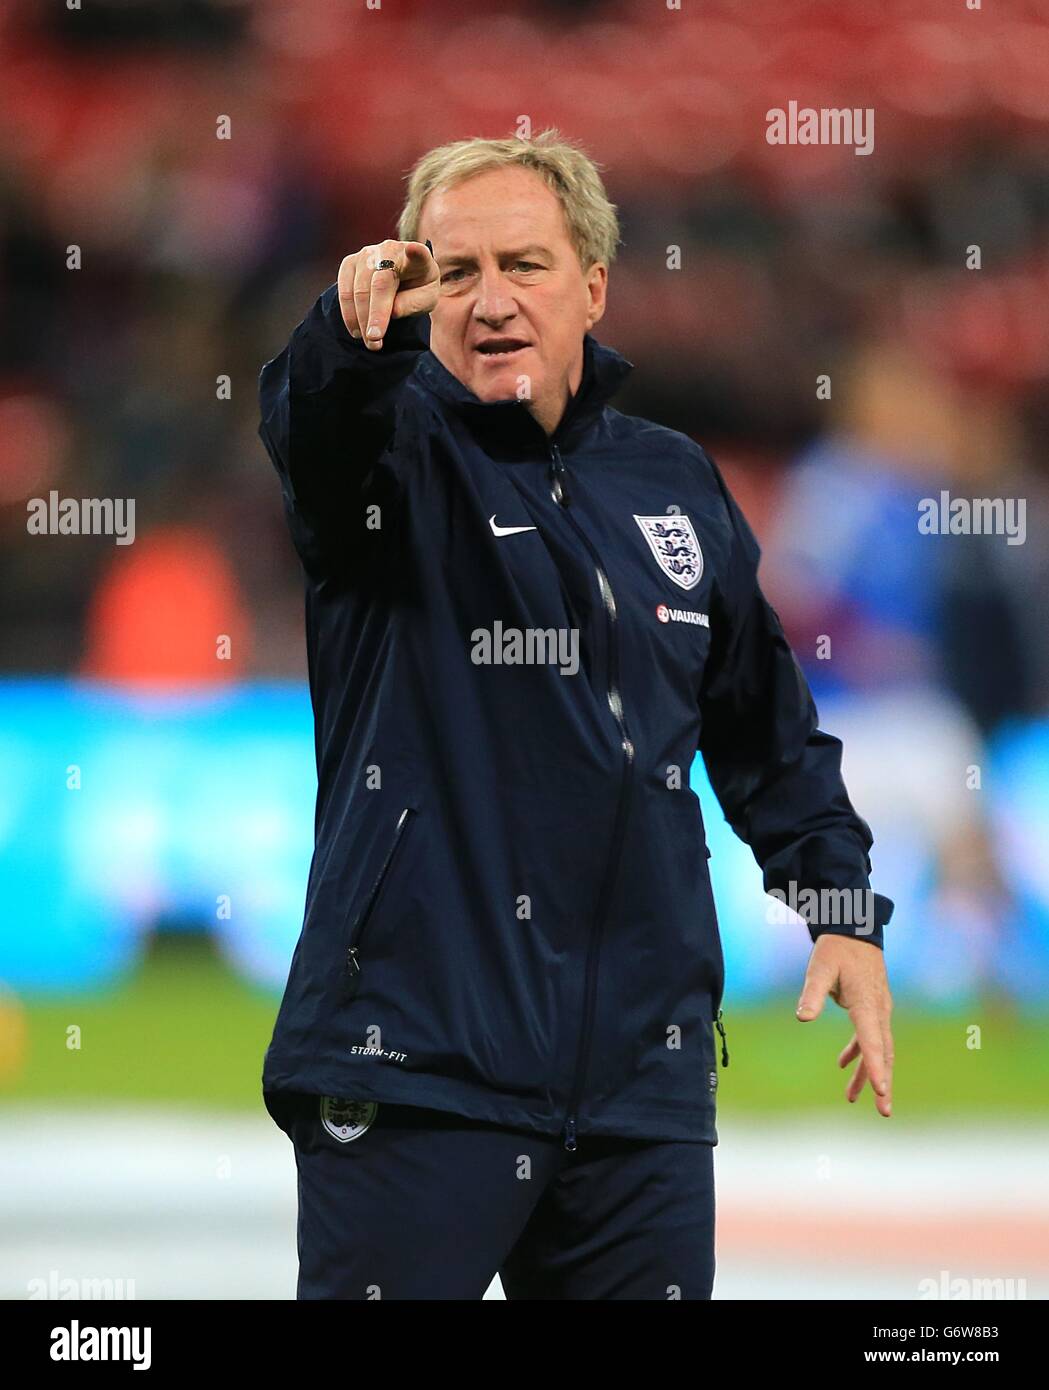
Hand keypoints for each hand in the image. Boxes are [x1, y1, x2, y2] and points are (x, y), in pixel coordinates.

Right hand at [338, 240, 439, 350]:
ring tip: (368, 342)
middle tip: (375, 343)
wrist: (401, 278)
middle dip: (374, 316)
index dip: (416, 252)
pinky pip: (343, 290)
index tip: (414, 250)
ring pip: (358, 289)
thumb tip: (392, 312)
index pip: (417, 253)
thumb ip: (414, 303)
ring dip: (360, 319)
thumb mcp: (426, 300)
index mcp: (417, 257)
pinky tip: (357, 330)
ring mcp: (367, 254)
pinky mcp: (350, 263)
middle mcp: (389, 249)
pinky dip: (348, 313)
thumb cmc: (417, 290)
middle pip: (378, 284)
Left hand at [795, 933, 893, 1116]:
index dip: (875, 1068)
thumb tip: (803, 1018)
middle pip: (883, 1053)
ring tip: (852, 1098)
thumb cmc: (836, 949)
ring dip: (868, 1073)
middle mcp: (878, 1011)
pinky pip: (869, 1037)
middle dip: (882, 1082)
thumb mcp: (819, 968)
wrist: (854, 930)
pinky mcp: (873, 1008)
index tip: (881, 1091)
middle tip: (883, 1111)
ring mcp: (879, 1010)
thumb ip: (812, 994)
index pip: (872, 1042)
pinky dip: (859, 1053)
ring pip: (878, 1048)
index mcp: (867, 1004)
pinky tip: (842, 1065)